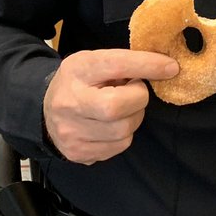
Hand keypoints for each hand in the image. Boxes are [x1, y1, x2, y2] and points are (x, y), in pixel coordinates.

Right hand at [44, 49, 178, 163]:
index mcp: (76, 71)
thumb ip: (123, 63)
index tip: (171, 67)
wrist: (45, 112)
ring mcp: (72, 132)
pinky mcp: (79, 153)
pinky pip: (119, 146)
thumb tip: (164, 67)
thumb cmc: (79, 83)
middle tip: (135, 92)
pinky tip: (112, 124)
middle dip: (138, 98)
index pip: (115, 64)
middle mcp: (70, 102)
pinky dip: (124, 134)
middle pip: (117, 106)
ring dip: (133, 117)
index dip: (146, 65)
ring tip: (122, 108)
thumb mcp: (94, 62)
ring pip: (123, 130)